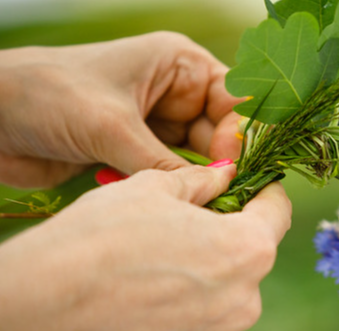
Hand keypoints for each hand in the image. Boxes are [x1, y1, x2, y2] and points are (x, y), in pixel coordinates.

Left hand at [0, 32, 241, 187]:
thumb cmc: (46, 96)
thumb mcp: (112, 128)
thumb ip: (167, 164)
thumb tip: (217, 193)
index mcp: (178, 66)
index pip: (235, 97)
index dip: (243, 131)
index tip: (237, 166)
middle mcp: (174, 93)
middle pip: (223, 131)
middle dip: (226, 162)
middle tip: (228, 198)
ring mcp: (156, 124)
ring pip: (200, 158)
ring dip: (200, 181)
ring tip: (206, 207)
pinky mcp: (136, 152)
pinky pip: (172, 175)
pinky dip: (174, 191)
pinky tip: (176, 208)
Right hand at [0, 163, 291, 330]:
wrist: (46, 300)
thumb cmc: (103, 234)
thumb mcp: (155, 188)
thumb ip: (203, 181)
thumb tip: (227, 174)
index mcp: (248, 249)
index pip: (277, 212)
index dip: (263, 193)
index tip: (250, 189)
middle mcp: (245, 302)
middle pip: (247, 263)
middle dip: (222, 246)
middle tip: (179, 236)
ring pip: (221, 304)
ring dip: (201, 289)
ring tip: (152, 277)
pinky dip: (176, 324)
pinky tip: (141, 310)